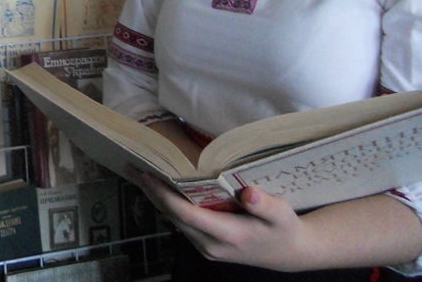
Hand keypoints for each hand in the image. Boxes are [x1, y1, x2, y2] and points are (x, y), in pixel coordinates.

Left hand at [128, 169, 310, 271]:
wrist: (289, 254)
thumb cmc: (285, 230)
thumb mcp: (283, 216)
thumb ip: (267, 206)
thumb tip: (250, 194)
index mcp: (227, 235)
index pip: (186, 214)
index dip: (164, 195)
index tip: (148, 175)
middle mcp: (211, 245)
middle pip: (173, 216)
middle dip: (151, 191)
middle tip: (132, 167)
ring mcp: (207, 248)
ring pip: (173, 220)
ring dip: (155, 198)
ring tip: (137, 174)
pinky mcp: (206, 246)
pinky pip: (181, 224)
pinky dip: (167, 205)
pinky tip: (158, 189)